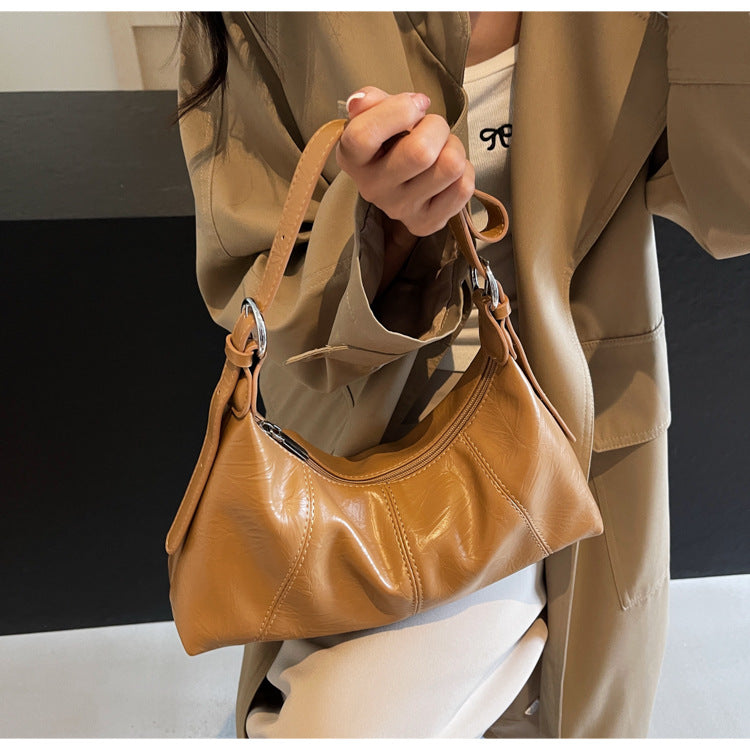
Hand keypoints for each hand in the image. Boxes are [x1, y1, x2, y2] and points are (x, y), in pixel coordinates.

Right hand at [336, 86, 474, 294]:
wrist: (399, 180)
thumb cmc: (389, 141)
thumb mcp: (374, 115)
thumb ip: (369, 101)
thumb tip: (363, 101)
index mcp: (352, 159)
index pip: (365, 135)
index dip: (398, 111)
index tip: (417, 104)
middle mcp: (372, 189)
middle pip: (421, 152)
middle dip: (437, 128)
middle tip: (433, 130)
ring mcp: (400, 210)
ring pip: (450, 166)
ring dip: (454, 149)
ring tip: (442, 150)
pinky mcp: (426, 223)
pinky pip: (463, 188)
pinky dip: (465, 172)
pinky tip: (449, 173)